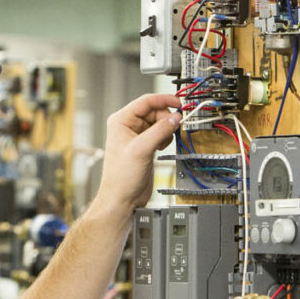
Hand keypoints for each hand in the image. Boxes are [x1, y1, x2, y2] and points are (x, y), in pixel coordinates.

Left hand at [94, 94, 180, 213]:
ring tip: (164, 141)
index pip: (146, 101)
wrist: (123, 198)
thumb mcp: (142, 149)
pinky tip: (162, 146)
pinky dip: (165, 137)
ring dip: (166, 129)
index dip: (164, 100)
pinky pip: (160, 133)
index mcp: (121, 120)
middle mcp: (128, 126)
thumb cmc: (121, 177)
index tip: (179, 103)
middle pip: (155, 111)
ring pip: (159, 122)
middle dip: (166, 119)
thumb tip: (175, 118)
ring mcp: (137, 136)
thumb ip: (160, 131)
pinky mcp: (145, 145)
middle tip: (173, 128)